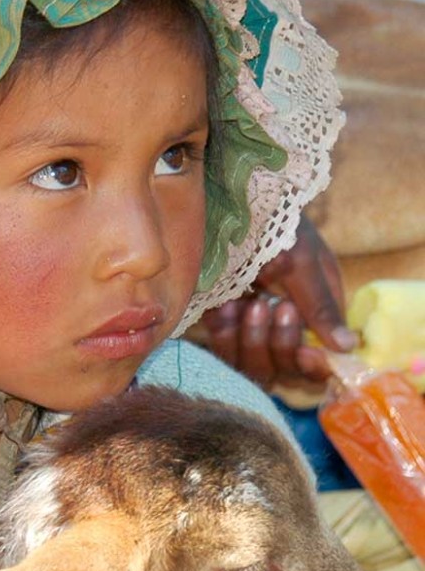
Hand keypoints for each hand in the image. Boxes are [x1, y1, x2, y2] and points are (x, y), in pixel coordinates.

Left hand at [201, 216, 357, 388]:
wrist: (221, 205)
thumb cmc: (270, 225)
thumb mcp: (300, 260)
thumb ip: (320, 306)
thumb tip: (349, 347)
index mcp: (316, 309)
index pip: (319, 357)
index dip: (312, 363)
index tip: (306, 353)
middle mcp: (286, 323)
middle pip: (285, 365)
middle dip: (278, 344)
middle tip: (269, 306)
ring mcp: (253, 325)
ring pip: (254, 363)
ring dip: (250, 337)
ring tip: (247, 302)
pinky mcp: (222, 322)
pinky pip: (224, 348)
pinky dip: (224, 330)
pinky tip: (223, 304)